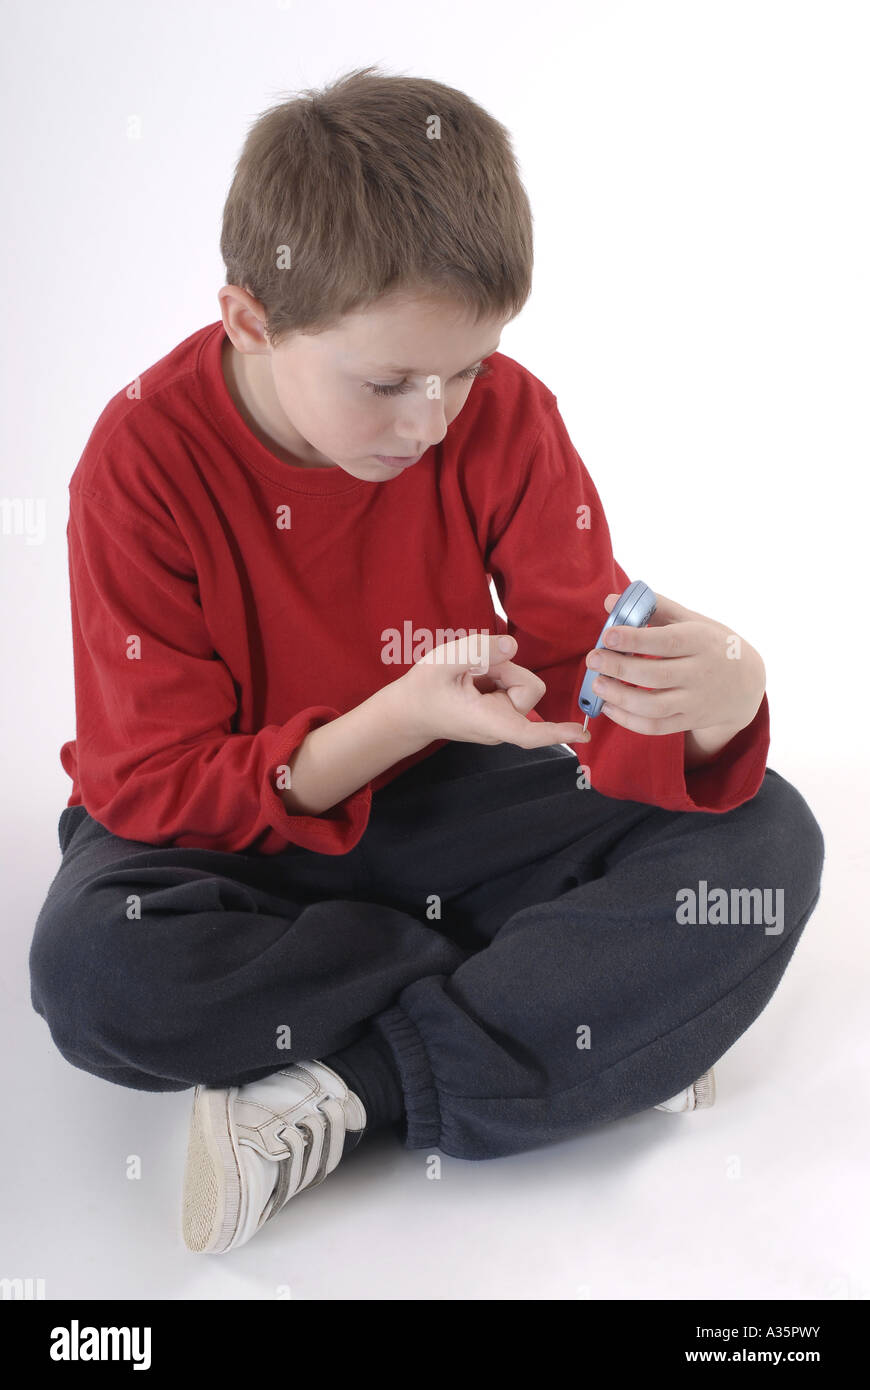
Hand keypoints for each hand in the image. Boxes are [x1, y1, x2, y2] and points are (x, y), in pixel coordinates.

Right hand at [398, 632, 589, 748]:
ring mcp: (502, 719)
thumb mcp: (443, 662)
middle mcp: (502, 725)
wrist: (409, 710)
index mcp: (489, 721)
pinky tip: (473, 681)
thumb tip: (513, 646)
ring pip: (520, 683)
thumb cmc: (423, 690)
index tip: (582, 734)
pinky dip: (494, 675)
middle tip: (473, 670)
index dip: (556, 732)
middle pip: (528, 687)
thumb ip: (478, 651)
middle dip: (505, 670)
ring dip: (498, 671)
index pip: (529, 733)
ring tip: (469, 677)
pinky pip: (511, 684)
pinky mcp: (501, 711)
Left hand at [584, 591, 765, 737]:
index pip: (667, 642)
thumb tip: (610, 601)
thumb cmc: (710, 643)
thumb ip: (653, 608)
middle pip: (656, 676)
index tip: (608, 636)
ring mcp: (696, 701)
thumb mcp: (691, 620)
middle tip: (593, 659)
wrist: (745, 683)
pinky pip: (656, 727)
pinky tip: (610, 707)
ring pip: (654, 706)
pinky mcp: (689, 720)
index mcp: (702, 641)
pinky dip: (629, 721)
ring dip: (620, 697)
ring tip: (597, 684)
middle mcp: (701, 673)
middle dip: (619, 668)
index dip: (635, 640)